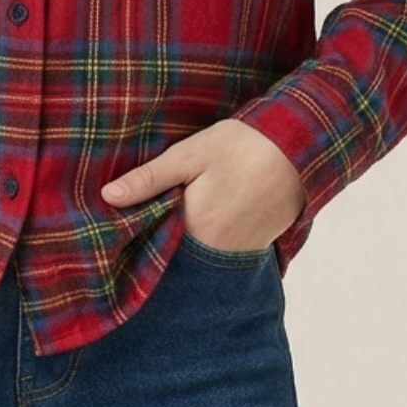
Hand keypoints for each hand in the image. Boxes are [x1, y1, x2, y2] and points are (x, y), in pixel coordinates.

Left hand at [100, 118, 305, 251]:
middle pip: (172, 258)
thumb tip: (108, 196)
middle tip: (130, 229)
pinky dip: (200, 247)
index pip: (151, 245)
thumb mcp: (190, 154)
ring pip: (193, 259)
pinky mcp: (251, 249)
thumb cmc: (242, 147)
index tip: (110, 232)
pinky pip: (215, 256)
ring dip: (177, 248)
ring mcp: (236, 254)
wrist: (298, 150)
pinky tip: (191, 228)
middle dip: (152, 246)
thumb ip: (150, 178)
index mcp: (195, 228)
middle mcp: (215, 252)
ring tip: (158, 227)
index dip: (132, 237)